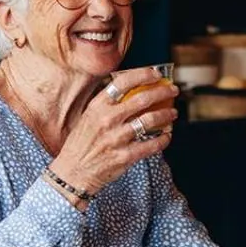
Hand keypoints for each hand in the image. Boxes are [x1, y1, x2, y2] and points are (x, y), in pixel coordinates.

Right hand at [51, 70, 177, 195]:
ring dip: (166, 114)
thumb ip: (106, 105)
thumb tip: (131, 91)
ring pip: (150, 120)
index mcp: (97, 106)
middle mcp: (107, 120)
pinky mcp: (124, 157)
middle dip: (163, 91)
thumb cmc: (81, 144)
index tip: (156, 74)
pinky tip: (167, 136)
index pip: (123, 82)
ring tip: (173, 113)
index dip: (143, 75)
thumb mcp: (88, 118)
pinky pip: (151, 145)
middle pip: (142, 99)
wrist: (72, 173)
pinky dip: (163, 139)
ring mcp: (116, 138)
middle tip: (173, 90)